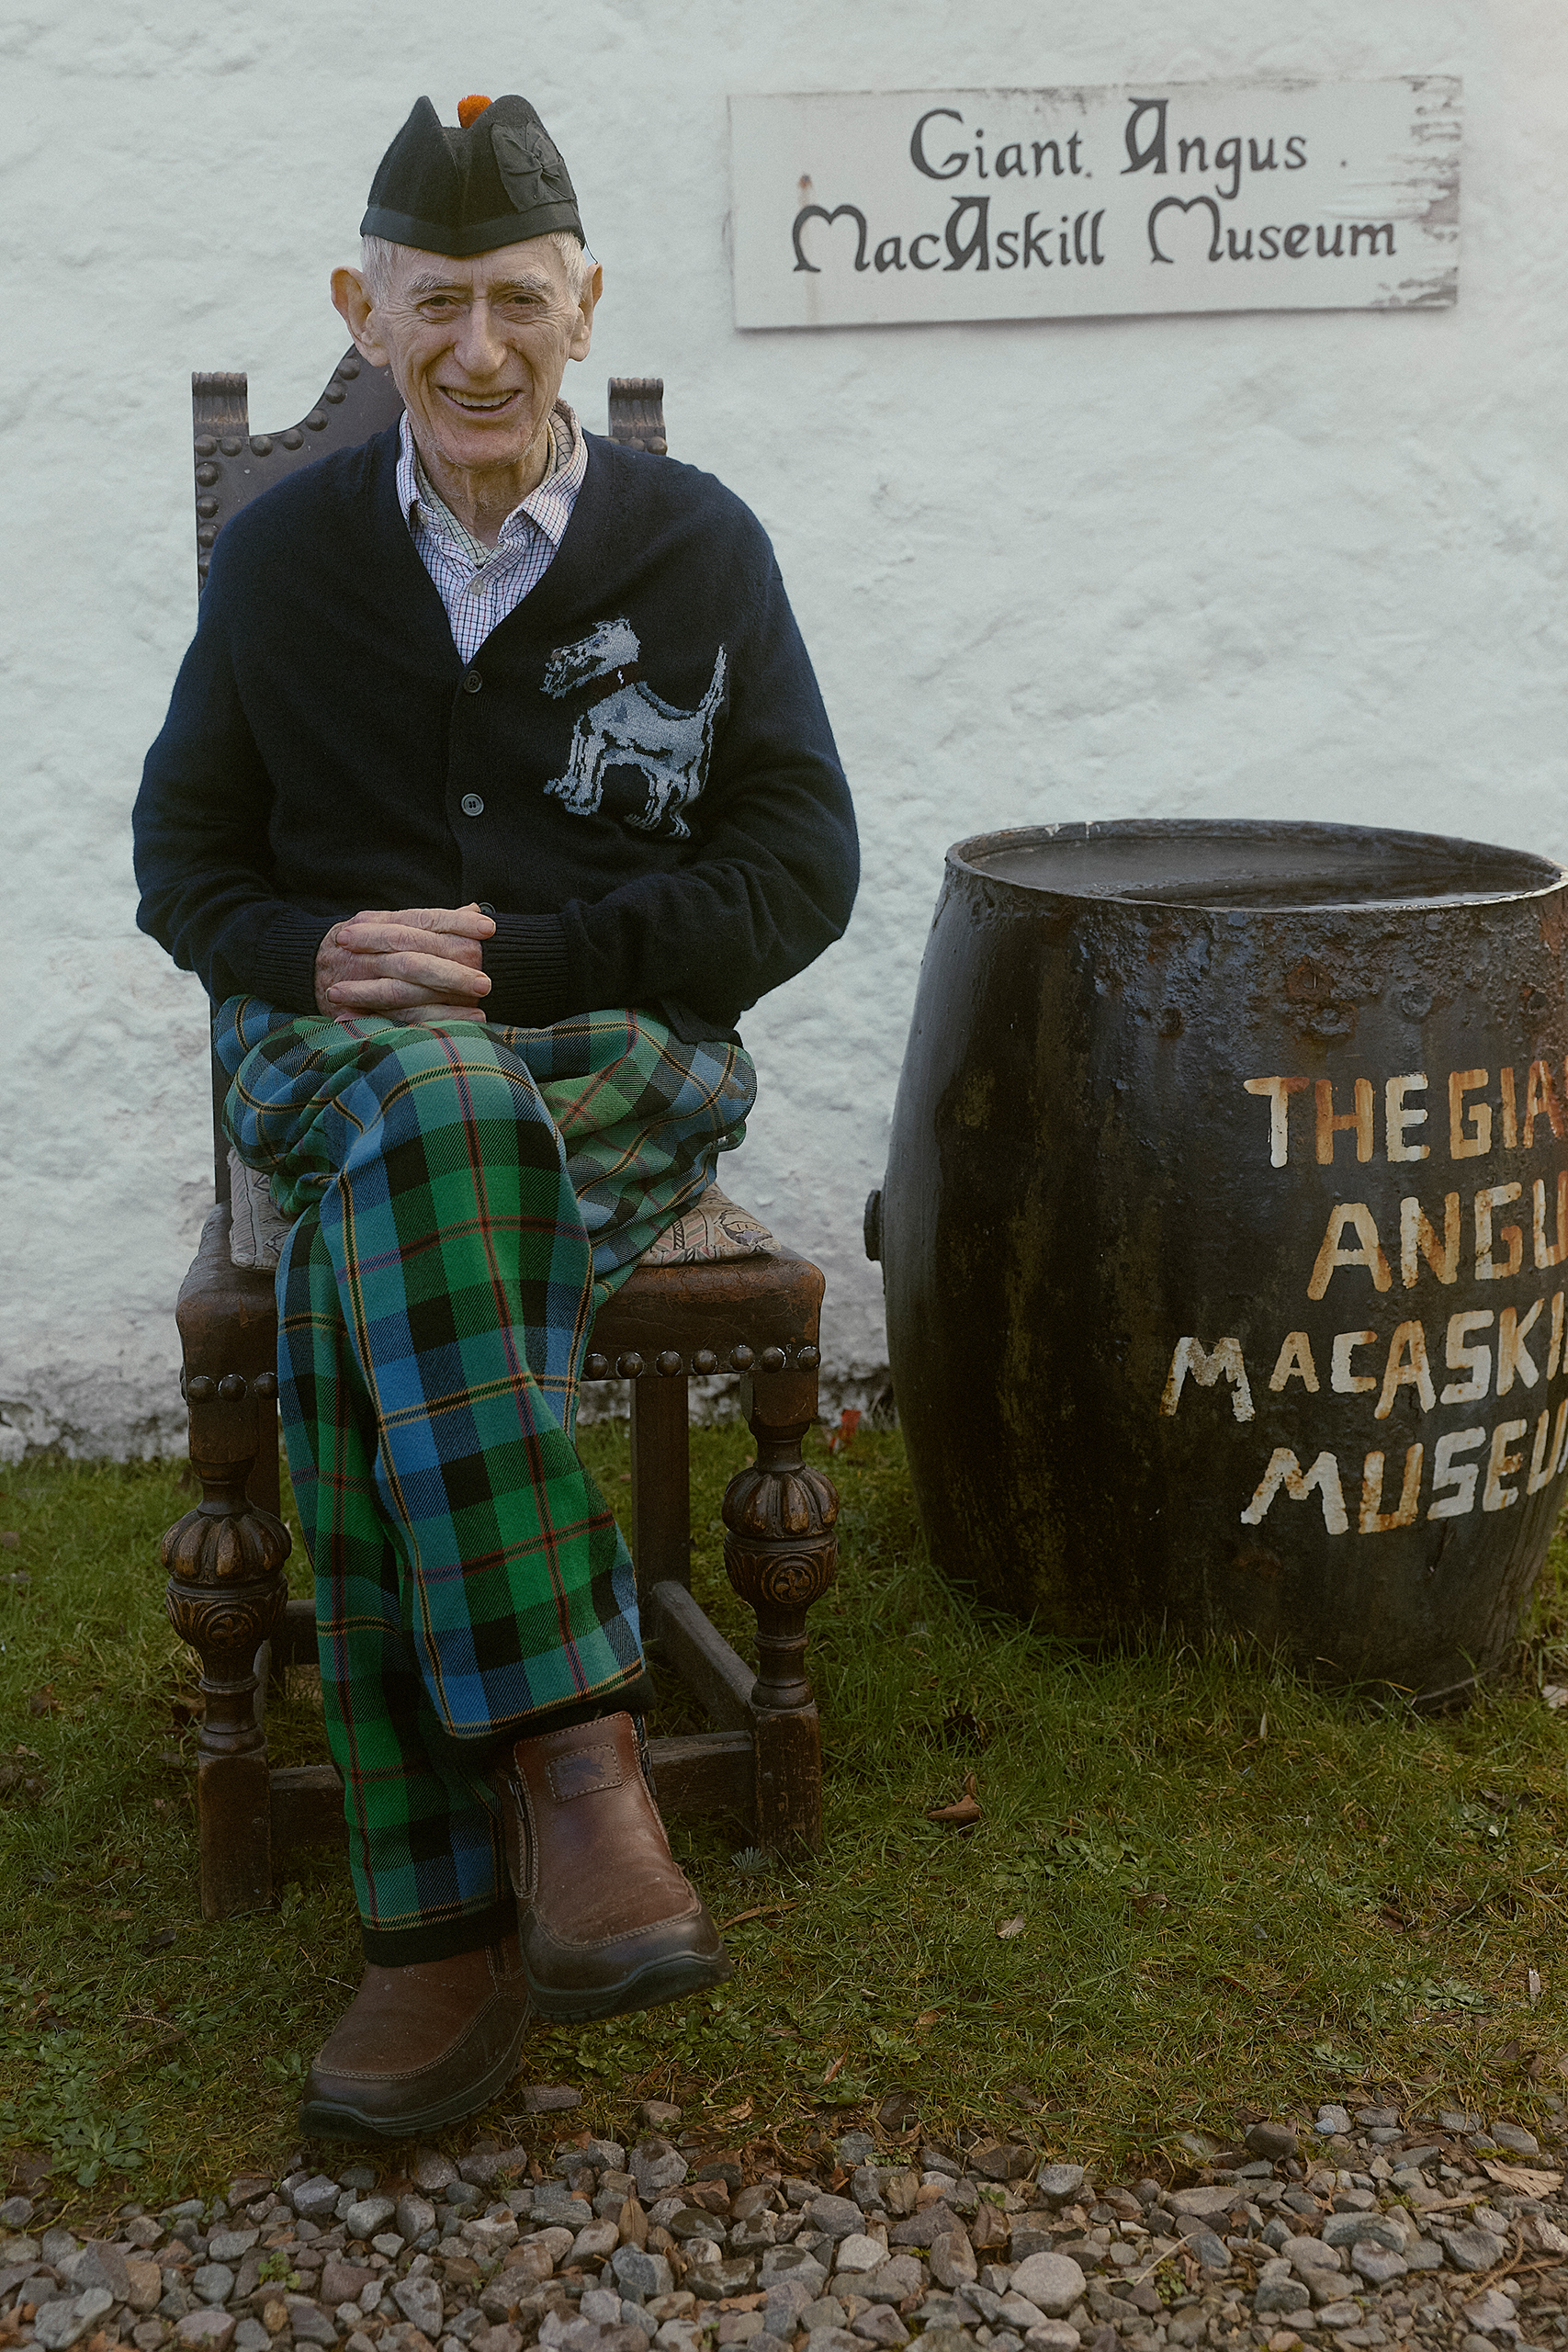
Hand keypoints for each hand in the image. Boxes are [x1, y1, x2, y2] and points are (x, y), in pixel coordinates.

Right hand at [315, 904, 495, 1021]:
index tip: (488, 929)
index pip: (422, 920)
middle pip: (414, 956)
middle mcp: (368, 950)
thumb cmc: (359, 943)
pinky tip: (465, 1021)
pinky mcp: (361, 1008)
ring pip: (404, 988)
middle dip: (450, 968)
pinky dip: (433, 1019)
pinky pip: (398, 1016)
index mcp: (377, 923)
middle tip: (486, 979)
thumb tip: (475, 911)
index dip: (456, 923)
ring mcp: (362, 980)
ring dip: (443, 996)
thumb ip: (431, 921)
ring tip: (480, 1001)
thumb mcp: (387, 922)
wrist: (304, 966)